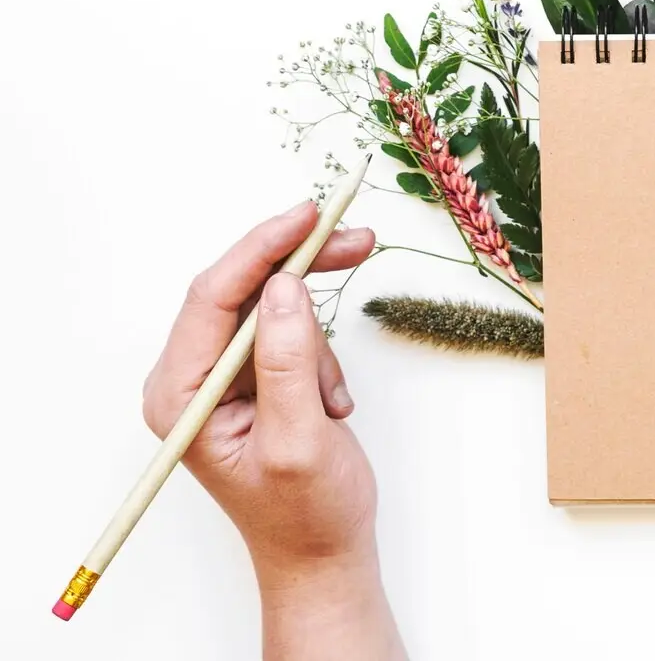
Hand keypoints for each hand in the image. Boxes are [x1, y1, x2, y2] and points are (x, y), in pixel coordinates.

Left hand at [142, 202, 405, 659]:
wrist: (323, 552)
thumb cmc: (304, 514)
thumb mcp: (299, 440)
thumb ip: (287, 362)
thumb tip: (286, 286)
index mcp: (180, 394)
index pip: (213, 296)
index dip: (262, 248)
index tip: (310, 216)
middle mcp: (193, 377)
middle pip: (245, 287)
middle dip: (302, 265)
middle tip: (358, 239)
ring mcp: (225, 375)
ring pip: (277, 305)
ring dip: (319, 334)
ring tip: (336, 396)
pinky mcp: (257, 374)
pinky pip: (294, 329)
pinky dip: (324, 353)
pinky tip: (334, 401)